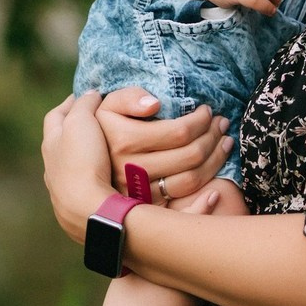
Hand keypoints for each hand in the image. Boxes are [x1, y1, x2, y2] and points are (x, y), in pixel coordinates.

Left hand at [42, 93, 116, 241]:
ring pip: (68, 163)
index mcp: (51, 142)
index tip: (86, 95)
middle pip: (59, 140)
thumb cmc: (83, 160)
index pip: (56, 116)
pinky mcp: (74, 205)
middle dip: (73, 128)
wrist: (86, 208)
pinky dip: (89, 175)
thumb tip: (90, 95)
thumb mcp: (82, 121)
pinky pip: (80, 183)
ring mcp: (61, 187)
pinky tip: (102, 175)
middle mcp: (51, 164)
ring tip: (100, 148)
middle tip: (93, 119)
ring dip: (81, 154)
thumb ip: (84, 104)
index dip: (70, 103)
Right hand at [96, 87, 232, 202]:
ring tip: (224, 143)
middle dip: (213, 137)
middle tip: (221, 124)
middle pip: (189, 155)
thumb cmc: (101, 128)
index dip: (201, 120)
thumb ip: (129, 98)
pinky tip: (217, 187)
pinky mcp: (144, 207)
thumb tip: (155, 104)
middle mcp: (131, 168)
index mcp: (124, 140)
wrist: (81, 167)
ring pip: (190, 180)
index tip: (208, 111)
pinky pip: (181, 207)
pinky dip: (204, 198)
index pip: (179, 131)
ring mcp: (138, 192)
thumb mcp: (108, 105)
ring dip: (215, 161)